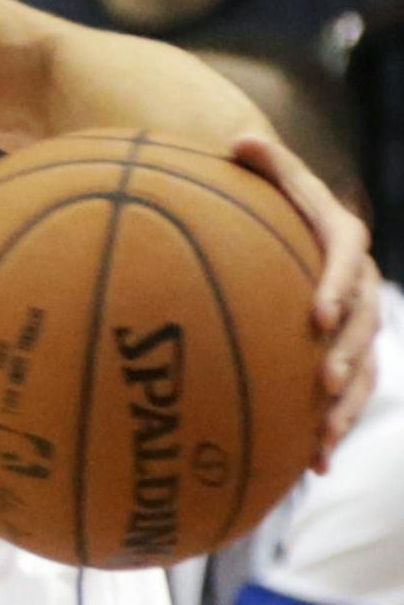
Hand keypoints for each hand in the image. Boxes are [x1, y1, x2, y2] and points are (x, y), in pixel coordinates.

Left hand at [230, 133, 379, 467]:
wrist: (305, 247)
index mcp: (342, 239)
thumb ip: (268, 168)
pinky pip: (351, 399)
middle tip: (322, 382)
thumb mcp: (277, 188)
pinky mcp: (349, 360)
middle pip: (363, 321)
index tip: (317, 313)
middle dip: (347, 355)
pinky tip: (313, 465)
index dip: (337, 286)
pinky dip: (334, 430)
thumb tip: (239, 138)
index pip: (347, 257)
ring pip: (365, 368)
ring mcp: (359, 325)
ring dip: (348, 403)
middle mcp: (358, 284)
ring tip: (324, 433)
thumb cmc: (280, 212)